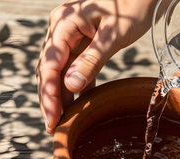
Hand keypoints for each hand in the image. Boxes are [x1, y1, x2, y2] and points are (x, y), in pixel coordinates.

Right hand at [37, 0, 156, 133]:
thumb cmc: (131, 7)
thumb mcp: (113, 35)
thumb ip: (91, 60)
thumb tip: (71, 86)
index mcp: (64, 23)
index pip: (50, 63)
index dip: (49, 92)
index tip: (52, 117)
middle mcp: (61, 30)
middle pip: (48, 70)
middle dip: (49, 99)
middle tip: (52, 126)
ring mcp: (69, 37)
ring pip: (58, 72)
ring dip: (59, 96)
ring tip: (60, 122)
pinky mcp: (81, 44)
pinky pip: (73, 69)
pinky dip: (75, 88)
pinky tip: (76, 107)